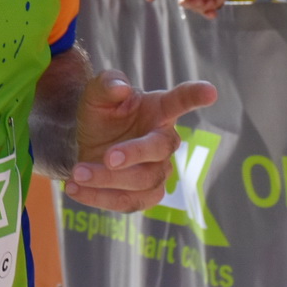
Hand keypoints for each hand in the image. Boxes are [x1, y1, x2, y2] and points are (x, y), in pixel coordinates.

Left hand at [63, 71, 217, 211]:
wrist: (83, 143)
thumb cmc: (100, 113)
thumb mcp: (96, 94)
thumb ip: (108, 84)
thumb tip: (121, 88)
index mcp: (158, 110)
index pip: (180, 101)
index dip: (195, 96)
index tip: (210, 92)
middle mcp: (163, 141)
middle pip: (160, 150)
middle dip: (134, 155)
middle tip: (108, 157)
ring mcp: (157, 170)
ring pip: (143, 181)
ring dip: (108, 180)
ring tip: (78, 173)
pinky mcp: (144, 195)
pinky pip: (128, 202)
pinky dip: (100, 198)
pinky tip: (75, 189)